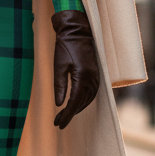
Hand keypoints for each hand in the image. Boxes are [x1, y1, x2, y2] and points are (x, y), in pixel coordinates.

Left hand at [51, 10, 99, 128]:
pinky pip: (91, 93)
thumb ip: (60, 86)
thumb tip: (59, 104)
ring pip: (88, 100)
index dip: (66, 115)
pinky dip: (83, 102)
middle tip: (58, 122)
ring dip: (77, 109)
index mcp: (83, 77)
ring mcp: (96, 77)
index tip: (58, 124)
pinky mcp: (96, 75)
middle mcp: (93, 79)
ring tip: (64, 116)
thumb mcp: (58, 66)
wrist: (78, 31)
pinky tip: (75, 105)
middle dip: (70, 114)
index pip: (74, 102)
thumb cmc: (65, 46)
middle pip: (81, 103)